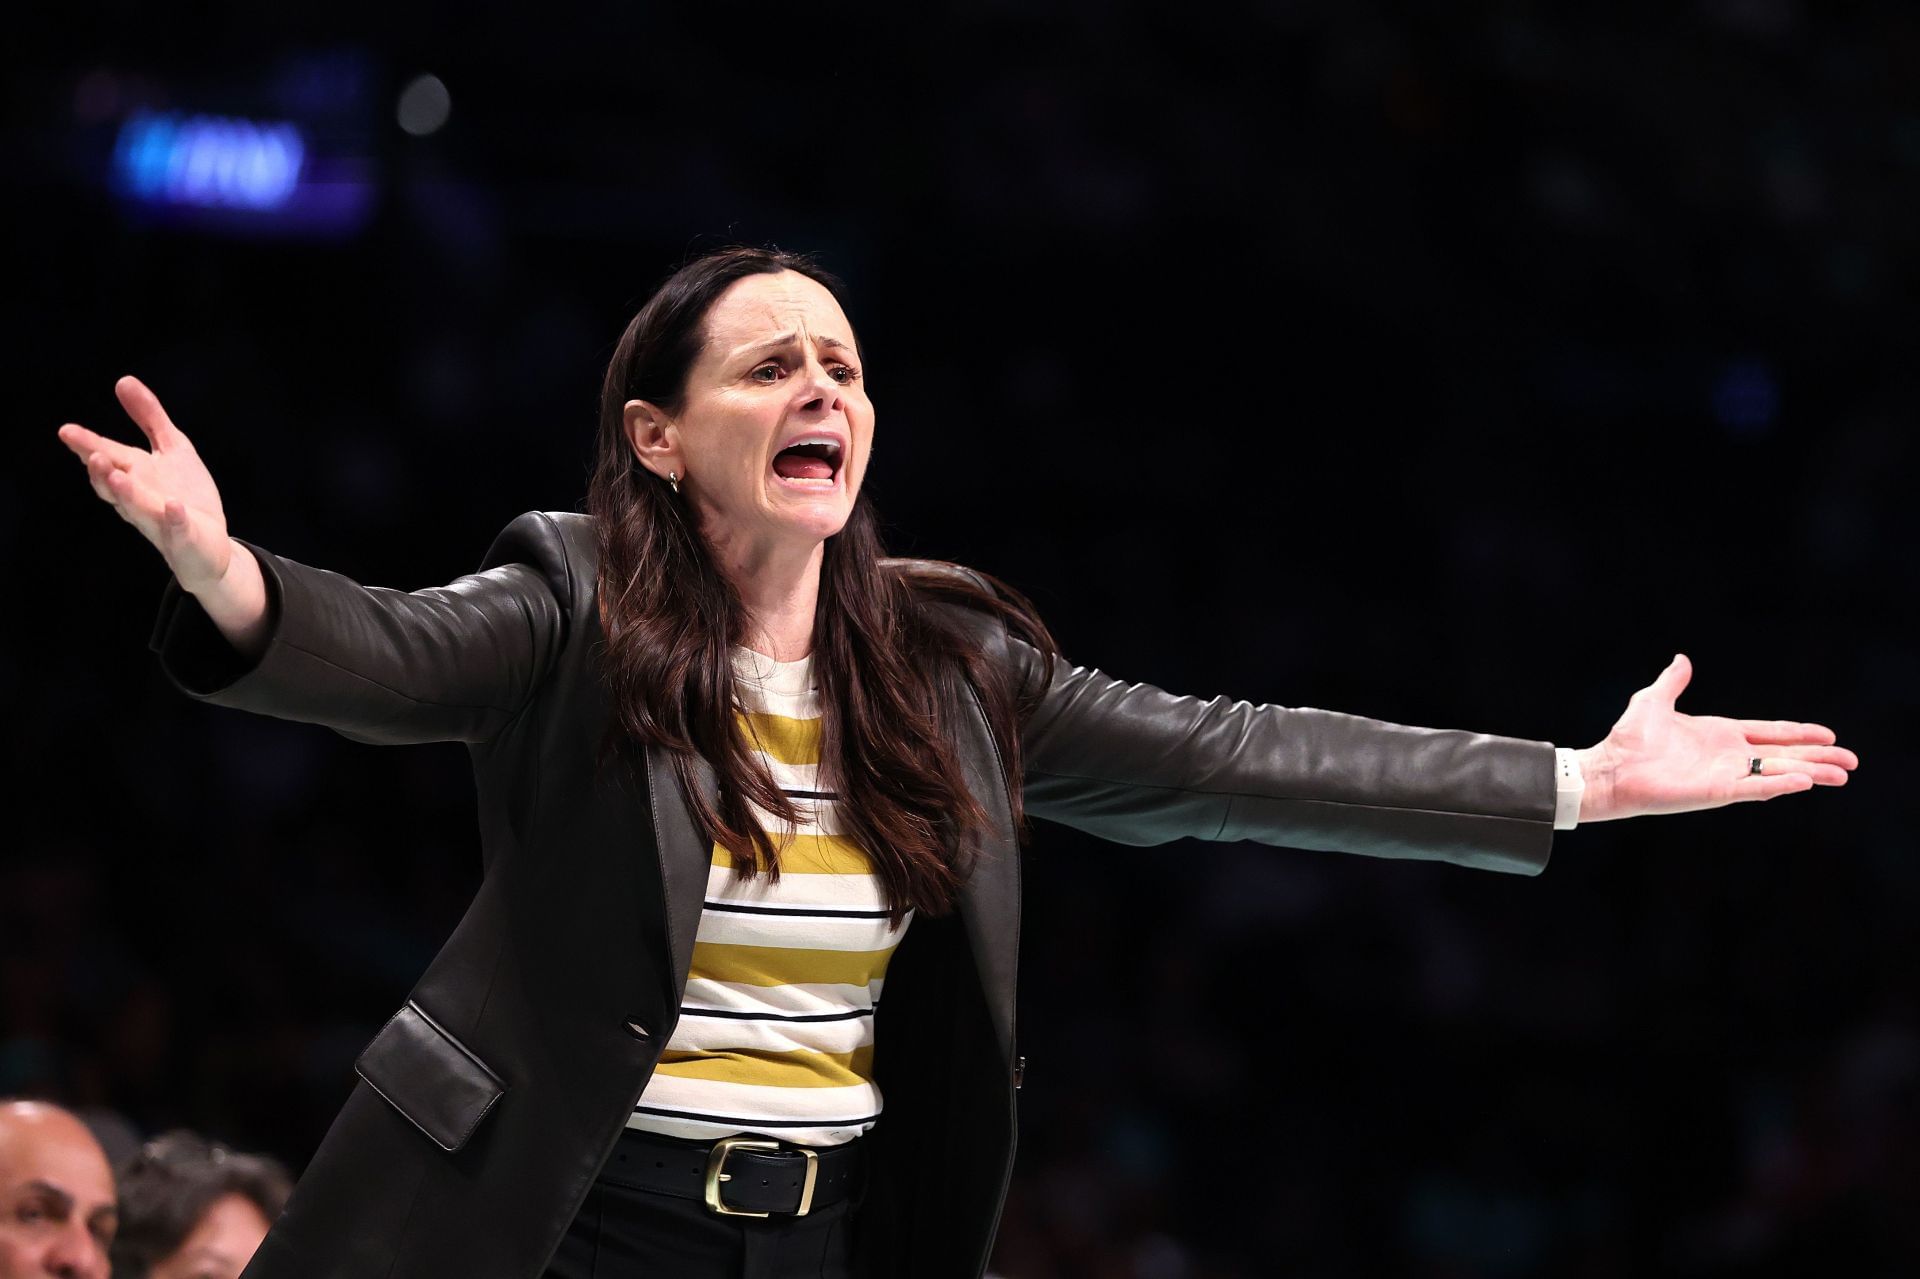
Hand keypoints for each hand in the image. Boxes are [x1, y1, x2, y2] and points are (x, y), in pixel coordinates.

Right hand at [58, 376, 233, 593]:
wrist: (209, 544)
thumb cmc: (184, 494)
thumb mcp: (172, 448)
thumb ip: (149, 416)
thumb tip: (123, 380)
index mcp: (134, 475)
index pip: (107, 458)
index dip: (87, 446)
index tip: (67, 431)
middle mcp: (139, 499)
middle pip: (113, 485)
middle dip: (101, 471)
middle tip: (92, 454)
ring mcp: (160, 521)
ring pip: (137, 508)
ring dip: (127, 494)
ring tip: (119, 476)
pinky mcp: (185, 538)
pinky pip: (177, 529)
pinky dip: (174, 519)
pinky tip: (174, 505)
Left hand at [1575, 654, 1857, 821]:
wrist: (1609, 767)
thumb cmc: (1628, 739)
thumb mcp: (1653, 701)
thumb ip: (1673, 682)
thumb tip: (1682, 659)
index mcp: (1720, 734)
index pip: (1770, 733)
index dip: (1799, 734)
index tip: (1829, 735)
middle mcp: (1728, 756)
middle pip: (1783, 755)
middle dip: (1818, 757)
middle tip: (1851, 761)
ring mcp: (1724, 775)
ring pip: (1777, 773)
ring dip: (1810, 772)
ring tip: (1842, 775)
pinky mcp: (1715, 792)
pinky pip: (1754, 788)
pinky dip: (1780, 784)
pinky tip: (1805, 781)